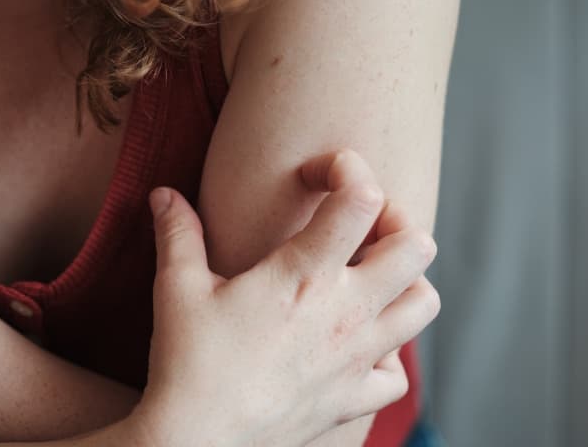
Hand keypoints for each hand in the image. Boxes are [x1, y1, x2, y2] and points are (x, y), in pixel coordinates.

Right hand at [137, 150, 439, 446]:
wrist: (196, 444)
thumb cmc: (187, 364)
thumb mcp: (176, 289)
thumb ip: (177, 232)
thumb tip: (163, 193)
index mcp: (304, 273)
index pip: (362, 199)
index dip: (347, 168)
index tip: (316, 174)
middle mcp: (345, 311)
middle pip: (417, 246)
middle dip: (396, 222)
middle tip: (360, 225)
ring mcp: (357, 357)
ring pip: (424, 303)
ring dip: (405, 282)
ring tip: (368, 279)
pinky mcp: (354, 398)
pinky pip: (398, 373)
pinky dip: (387, 355)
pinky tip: (354, 347)